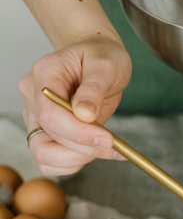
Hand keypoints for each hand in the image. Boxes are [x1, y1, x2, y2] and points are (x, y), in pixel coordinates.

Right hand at [19, 36, 131, 175]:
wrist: (98, 60)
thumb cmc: (101, 56)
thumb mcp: (106, 64)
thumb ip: (94, 88)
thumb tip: (85, 115)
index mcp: (45, 74)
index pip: (49, 113)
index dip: (77, 132)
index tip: (107, 138)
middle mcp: (32, 96)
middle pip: (44, 138)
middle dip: (81, 147)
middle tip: (112, 144)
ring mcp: (35, 116)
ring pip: (42, 153)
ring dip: (76, 159)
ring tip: (106, 147)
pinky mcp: (44, 131)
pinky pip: (49, 159)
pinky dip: (72, 162)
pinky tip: (96, 151)